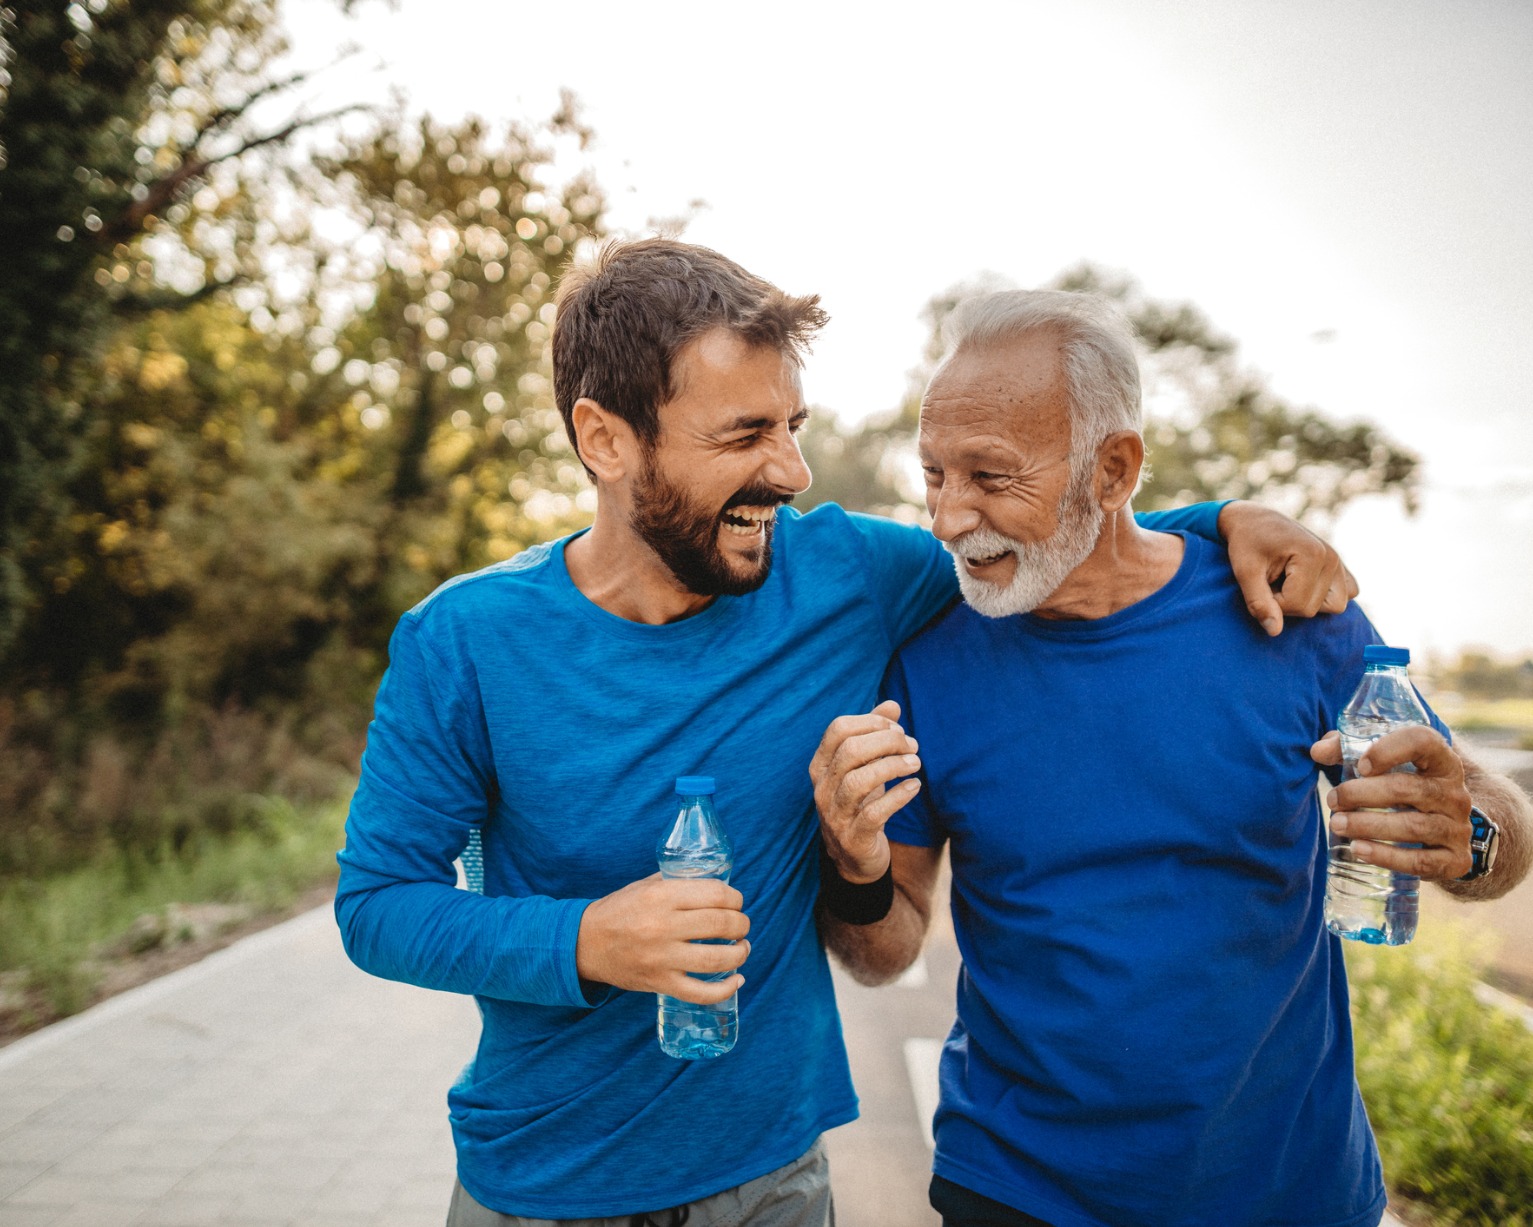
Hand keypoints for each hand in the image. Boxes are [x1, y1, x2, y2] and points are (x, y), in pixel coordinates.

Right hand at [575, 874, 749, 1002]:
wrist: (585, 944)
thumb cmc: (619, 910)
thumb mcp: (646, 886)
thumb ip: (679, 882)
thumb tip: (717, 883)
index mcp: (661, 896)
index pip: (715, 894)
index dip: (735, 898)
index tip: (737, 902)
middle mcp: (663, 926)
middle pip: (721, 925)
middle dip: (741, 924)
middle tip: (741, 925)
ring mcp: (662, 958)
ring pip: (717, 959)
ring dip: (740, 953)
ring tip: (742, 948)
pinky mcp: (660, 983)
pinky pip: (701, 993)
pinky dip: (725, 989)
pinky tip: (737, 980)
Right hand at [809, 700, 921, 882]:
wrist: (855, 857)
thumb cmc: (860, 802)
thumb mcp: (864, 767)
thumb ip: (875, 735)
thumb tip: (892, 704)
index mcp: (821, 765)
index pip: (838, 729)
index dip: (871, 722)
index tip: (897, 728)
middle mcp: (822, 788)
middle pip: (850, 751)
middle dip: (887, 742)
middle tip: (912, 746)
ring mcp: (835, 814)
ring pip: (858, 781)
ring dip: (893, 766)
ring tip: (915, 763)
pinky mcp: (854, 838)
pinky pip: (874, 813)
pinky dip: (898, 796)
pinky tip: (914, 786)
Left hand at [1219, 501, 1358, 635]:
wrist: (1253, 521)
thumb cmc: (1246, 544)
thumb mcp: (1244, 572)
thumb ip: (1259, 602)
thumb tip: (1275, 632)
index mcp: (1313, 555)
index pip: (1298, 605)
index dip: (1272, 603)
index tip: (1260, 583)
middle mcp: (1332, 558)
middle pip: (1314, 609)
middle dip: (1286, 603)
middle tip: (1271, 581)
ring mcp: (1339, 562)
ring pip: (1334, 606)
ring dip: (1306, 601)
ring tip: (1286, 582)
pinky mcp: (1341, 568)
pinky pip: (1346, 594)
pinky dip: (1325, 596)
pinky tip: (1304, 583)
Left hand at [1311, 728, 1473, 879]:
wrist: (1444, 833)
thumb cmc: (1405, 788)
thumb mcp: (1385, 764)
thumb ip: (1349, 750)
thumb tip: (1317, 751)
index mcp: (1442, 761)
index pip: (1424, 741)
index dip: (1389, 750)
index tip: (1359, 765)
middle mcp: (1456, 793)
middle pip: (1408, 789)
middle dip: (1362, 794)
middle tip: (1332, 800)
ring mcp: (1458, 829)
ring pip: (1413, 826)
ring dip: (1369, 825)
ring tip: (1337, 824)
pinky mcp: (1455, 860)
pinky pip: (1421, 861)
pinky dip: (1386, 856)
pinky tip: (1358, 850)